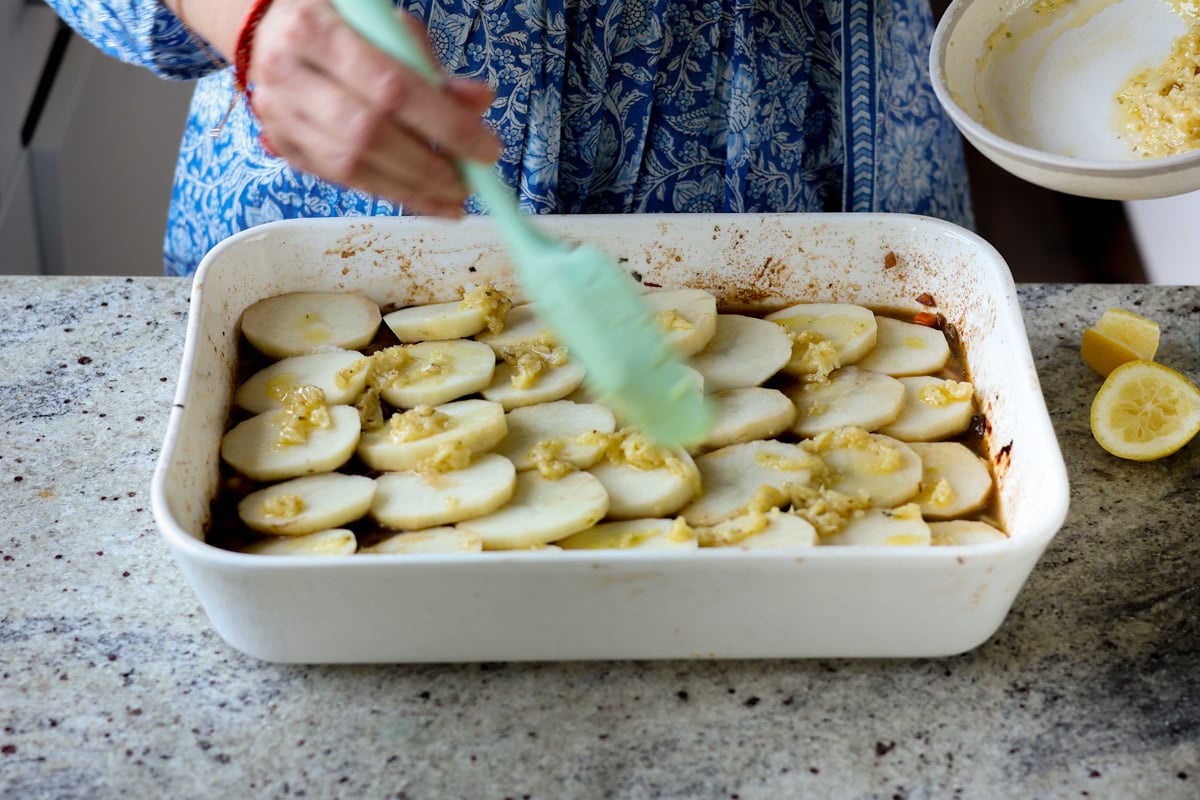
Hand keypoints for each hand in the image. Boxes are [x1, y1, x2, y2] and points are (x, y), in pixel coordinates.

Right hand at [182, 0, 502, 215]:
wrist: (271, 28)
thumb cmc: (342, 24)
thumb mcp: (387, 26)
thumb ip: (430, 65)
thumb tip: (479, 102)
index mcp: (316, 29)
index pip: (392, 88)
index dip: (445, 125)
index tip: (486, 150)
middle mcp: (288, 73)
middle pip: (367, 134)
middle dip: (426, 167)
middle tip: (467, 185)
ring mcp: (278, 112)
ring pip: (349, 165)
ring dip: (409, 189)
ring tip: (450, 200)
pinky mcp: (280, 143)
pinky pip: (338, 178)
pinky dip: (385, 190)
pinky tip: (418, 197)